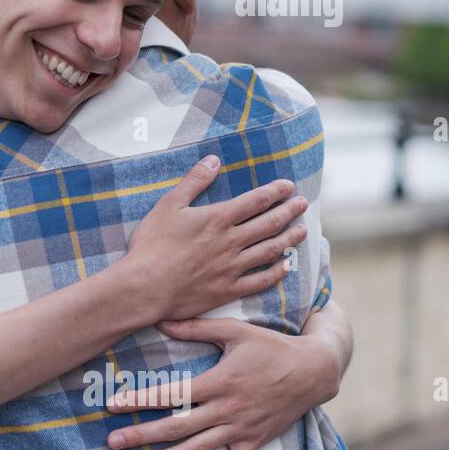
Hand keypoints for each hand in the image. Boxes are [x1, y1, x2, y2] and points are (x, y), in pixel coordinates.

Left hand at [104, 316, 336, 449]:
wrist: (314, 370)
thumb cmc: (272, 346)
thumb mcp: (234, 331)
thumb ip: (196, 327)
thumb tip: (160, 320)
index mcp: (218, 381)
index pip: (171, 393)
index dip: (141, 399)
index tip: (112, 405)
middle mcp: (227, 409)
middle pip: (177, 425)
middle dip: (142, 434)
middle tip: (112, 441)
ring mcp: (241, 428)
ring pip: (198, 449)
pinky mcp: (255, 441)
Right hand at [125, 156, 308, 321]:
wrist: (145, 286)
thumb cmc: (152, 245)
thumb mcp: (168, 205)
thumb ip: (194, 181)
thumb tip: (213, 159)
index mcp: (218, 218)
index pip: (256, 201)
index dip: (276, 192)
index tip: (290, 186)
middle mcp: (232, 241)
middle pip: (270, 224)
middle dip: (290, 211)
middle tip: (303, 204)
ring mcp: (233, 267)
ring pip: (271, 250)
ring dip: (289, 239)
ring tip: (302, 231)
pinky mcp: (228, 289)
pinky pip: (261, 281)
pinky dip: (277, 272)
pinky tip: (286, 267)